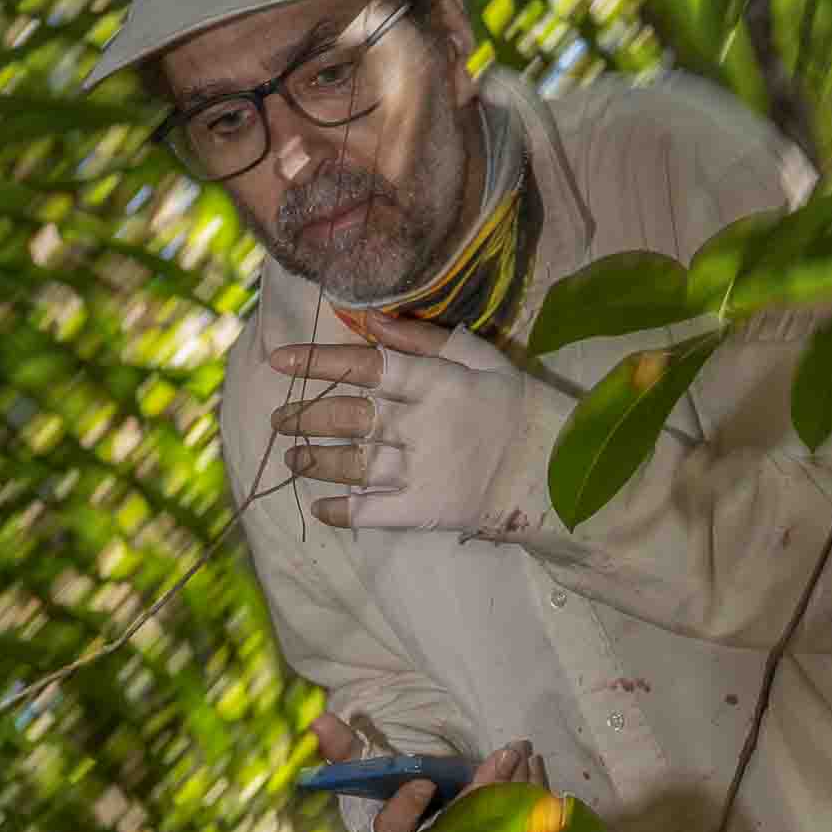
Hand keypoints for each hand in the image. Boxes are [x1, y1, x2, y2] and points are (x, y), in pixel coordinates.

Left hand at [268, 310, 544, 534]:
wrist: (553, 467)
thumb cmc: (513, 405)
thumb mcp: (479, 358)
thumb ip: (423, 338)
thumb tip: (368, 318)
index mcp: (435, 382)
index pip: (364, 366)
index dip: (317, 362)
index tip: (279, 360)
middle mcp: (422, 425)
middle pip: (349, 417)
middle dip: (306, 416)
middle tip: (281, 418)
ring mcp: (422, 470)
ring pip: (352, 464)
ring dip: (314, 461)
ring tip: (293, 457)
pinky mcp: (425, 510)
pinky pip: (372, 513)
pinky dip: (341, 512)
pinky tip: (320, 508)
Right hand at [309, 710, 547, 831]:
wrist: (429, 828)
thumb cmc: (395, 796)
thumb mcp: (366, 773)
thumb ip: (345, 750)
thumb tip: (319, 720)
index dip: (405, 810)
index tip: (420, 782)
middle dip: (485, 792)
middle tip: (503, 755)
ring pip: (500, 831)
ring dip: (516, 788)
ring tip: (520, 751)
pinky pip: (524, 830)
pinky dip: (532, 796)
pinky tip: (534, 765)